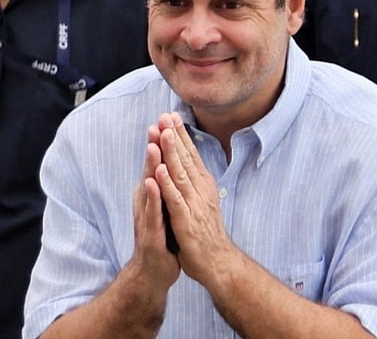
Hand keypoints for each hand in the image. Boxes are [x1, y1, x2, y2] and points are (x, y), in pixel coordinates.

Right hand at [127, 123, 179, 292]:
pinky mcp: (149, 233)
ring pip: (149, 188)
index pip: (159, 164)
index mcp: (154, 194)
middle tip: (156, 122)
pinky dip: (152, 197)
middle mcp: (147, 202)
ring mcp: (146, 217)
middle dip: (154, 146)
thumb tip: (169, 163)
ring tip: (153, 146)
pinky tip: (151, 182)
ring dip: (150, 166)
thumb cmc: (161, 237)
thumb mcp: (165, 207)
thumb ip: (165, 186)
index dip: (162, 143)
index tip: (166, 119)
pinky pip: (152, 212)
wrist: (153, 271)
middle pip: (151, 170)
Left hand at [153, 112, 240, 285]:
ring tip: (162, 133)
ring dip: (171, 152)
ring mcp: (194, 205)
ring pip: (180, 174)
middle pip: (185, 159)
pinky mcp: (186, 221)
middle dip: (174, 136)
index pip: (190, 155)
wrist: (217, 262)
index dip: (180, 135)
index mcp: (203, 185)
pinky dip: (167, 184)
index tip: (171, 116)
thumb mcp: (202, 201)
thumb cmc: (207, 232)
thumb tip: (188, 162)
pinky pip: (175, 199)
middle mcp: (200, 191)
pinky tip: (159, 170)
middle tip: (165, 115)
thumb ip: (194, 182)